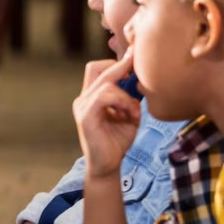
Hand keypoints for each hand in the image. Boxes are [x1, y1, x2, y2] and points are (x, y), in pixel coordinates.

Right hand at [74, 51, 142, 177]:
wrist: (108, 165)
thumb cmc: (118, 140)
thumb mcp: (128, 113)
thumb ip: (130, 96)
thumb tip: (141, 78)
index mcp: (91, 96)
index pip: (98, 68)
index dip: (116, 62)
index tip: (135, 58)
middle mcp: (83, 98)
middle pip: (97, 67)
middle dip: (121, 66)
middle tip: (137, 67)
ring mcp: (82, 106)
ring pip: (106, 82)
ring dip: (126, 94)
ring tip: (135, 111)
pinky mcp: (85, 116)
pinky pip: (105, 96)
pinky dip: (122, 102)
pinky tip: (130, 114)